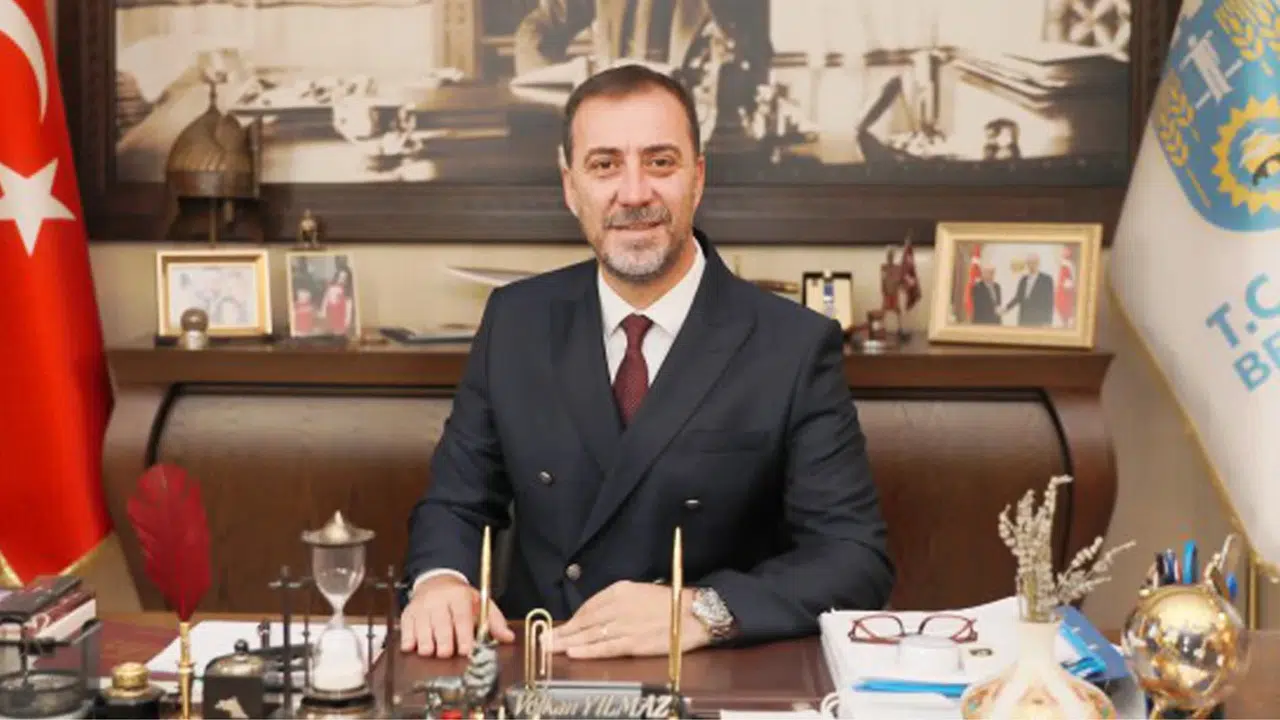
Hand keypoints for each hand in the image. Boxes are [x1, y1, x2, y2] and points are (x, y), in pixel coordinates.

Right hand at [399, 574, 515, 657]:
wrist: (437, 582)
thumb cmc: (461, 598)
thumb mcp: (481, 604)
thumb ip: (495, 622)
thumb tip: (508, 637)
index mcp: (459, 596)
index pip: (461, 617)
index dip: (463, 635)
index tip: (466, 650)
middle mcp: (438, 600)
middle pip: (440, 625)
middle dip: (444, 643)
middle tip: (447, 653)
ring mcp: (421, 606)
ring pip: (422, 629)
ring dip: (427, 645)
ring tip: (432, 651)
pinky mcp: (408, 613)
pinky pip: (406, 630)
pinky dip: (409, 641)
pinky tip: (414, 646)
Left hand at [548, 581, 710, 658]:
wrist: (693, 613)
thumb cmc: (668, 603)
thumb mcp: (638, 592)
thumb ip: (616, 603)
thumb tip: (594, 618)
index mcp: (620, 591)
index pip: (588, 607)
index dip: (571, 620)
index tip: (558, 628)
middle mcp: (619, 606)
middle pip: (584, 621)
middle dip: (563, 632)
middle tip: (544, 641)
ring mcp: (625, 625)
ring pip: (590, 635)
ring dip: (568, 643)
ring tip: (551, 649)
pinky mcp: (634, 643)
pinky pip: (606, 648)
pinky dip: (587, 651)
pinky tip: (573, 653)